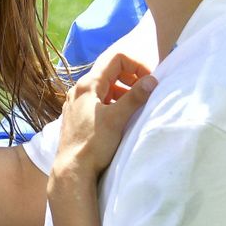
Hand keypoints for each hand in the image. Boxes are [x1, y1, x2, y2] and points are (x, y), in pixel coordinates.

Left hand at [52, 50, 155, 180]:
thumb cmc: (94, 142)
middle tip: (146, 92)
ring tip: (137, 105)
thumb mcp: (117, 118)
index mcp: (88, 84)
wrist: (73, 166)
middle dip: (131, 77)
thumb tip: (152, 79)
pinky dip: (114, 102)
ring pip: (105, 87)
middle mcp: (80, 89)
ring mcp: (77, 101)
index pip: (115, 59)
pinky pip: (99, 100)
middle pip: (110, 71)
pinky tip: (122, 116)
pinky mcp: (79, 114)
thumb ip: (135, 97)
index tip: (150, 80)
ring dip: (124, 91)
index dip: (136, 64)